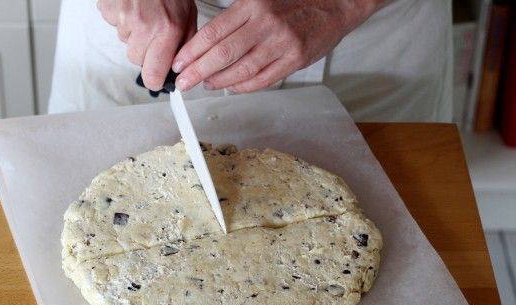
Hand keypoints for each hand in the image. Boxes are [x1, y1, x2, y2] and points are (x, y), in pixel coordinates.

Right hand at [97, 0, 196, 89]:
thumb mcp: (188, 16)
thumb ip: (185, 45)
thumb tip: (181, 70)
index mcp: (167, 30)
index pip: (153, 74)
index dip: (154, 80)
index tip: (156, 79)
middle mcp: (144, 25)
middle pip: (136, 59)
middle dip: (144, 51)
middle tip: (153, 31)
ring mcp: (123, 17)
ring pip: (125, 42)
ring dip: (134, 33)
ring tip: (144, 13)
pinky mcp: (108, 9)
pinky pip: (113, 25)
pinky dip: (121, 19)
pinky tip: (133, 7)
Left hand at [172, 0, 382, 92]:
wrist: (336, 3)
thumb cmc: (296, 2)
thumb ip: (236, 18)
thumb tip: (207, 42)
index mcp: (253, 5)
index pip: (212, 33)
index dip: (191, 52)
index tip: (179, 62)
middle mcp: (266, 24)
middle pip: (222, 55)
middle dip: (197, 71)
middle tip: (183, 81)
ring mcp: (281, 44)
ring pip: (241, 70)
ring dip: (219, 81)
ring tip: (206, 84)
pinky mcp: (294, 60)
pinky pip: (263, 79)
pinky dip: (244, 86)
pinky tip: (232, 86)